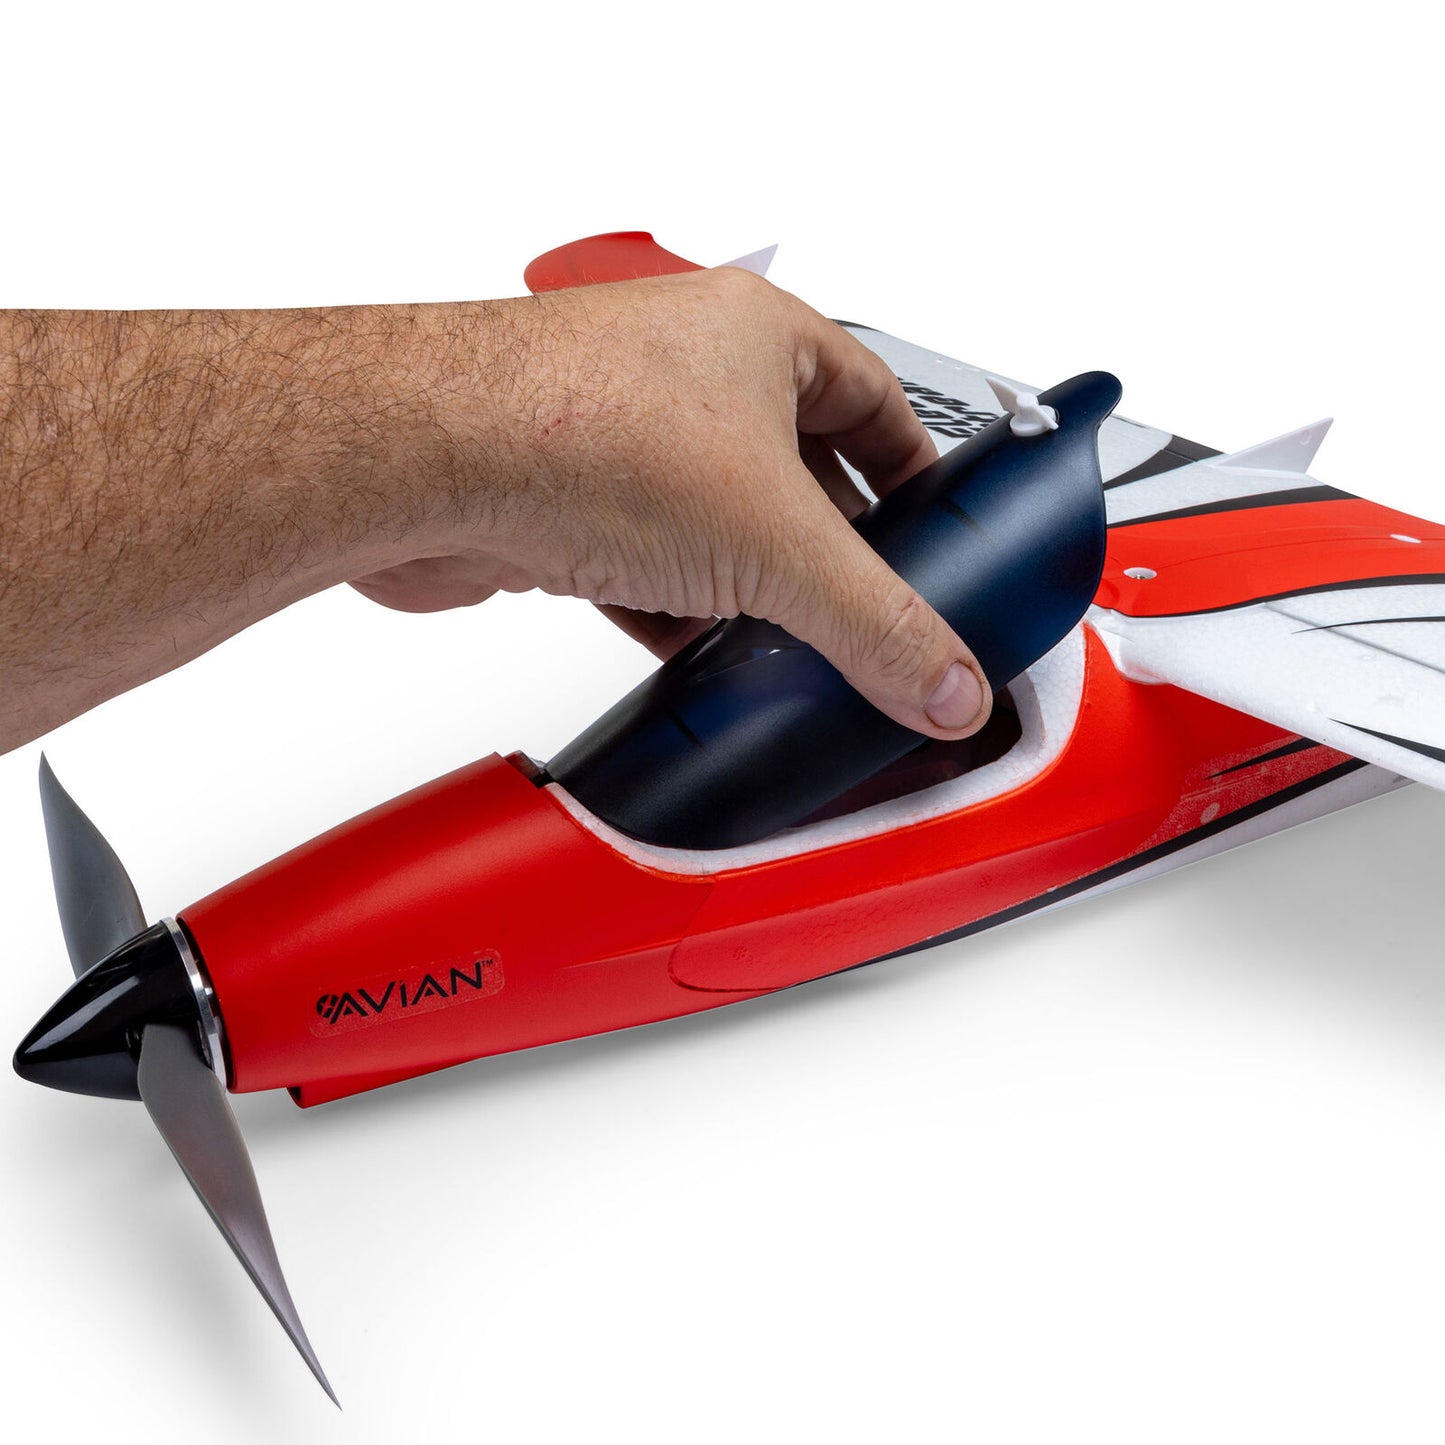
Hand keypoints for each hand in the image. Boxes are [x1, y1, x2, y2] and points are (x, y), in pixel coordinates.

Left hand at [351, 268, 991, 739]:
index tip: (936, 529)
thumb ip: (875, 623)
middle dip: (829, 545)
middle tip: (867, 604)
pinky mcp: (565, 497)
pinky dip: (677, 609)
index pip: (876, 398)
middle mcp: (689, 373)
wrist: (419, 458)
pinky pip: (645, 558)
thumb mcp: (776, 545)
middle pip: (793, 468)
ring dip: (749, 585)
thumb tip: (944, 679)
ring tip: (789, 644)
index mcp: (761, 337)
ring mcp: (621, 435)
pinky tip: (697, 654)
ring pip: (714, 519)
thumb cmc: (575, 428)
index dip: (915, 469)